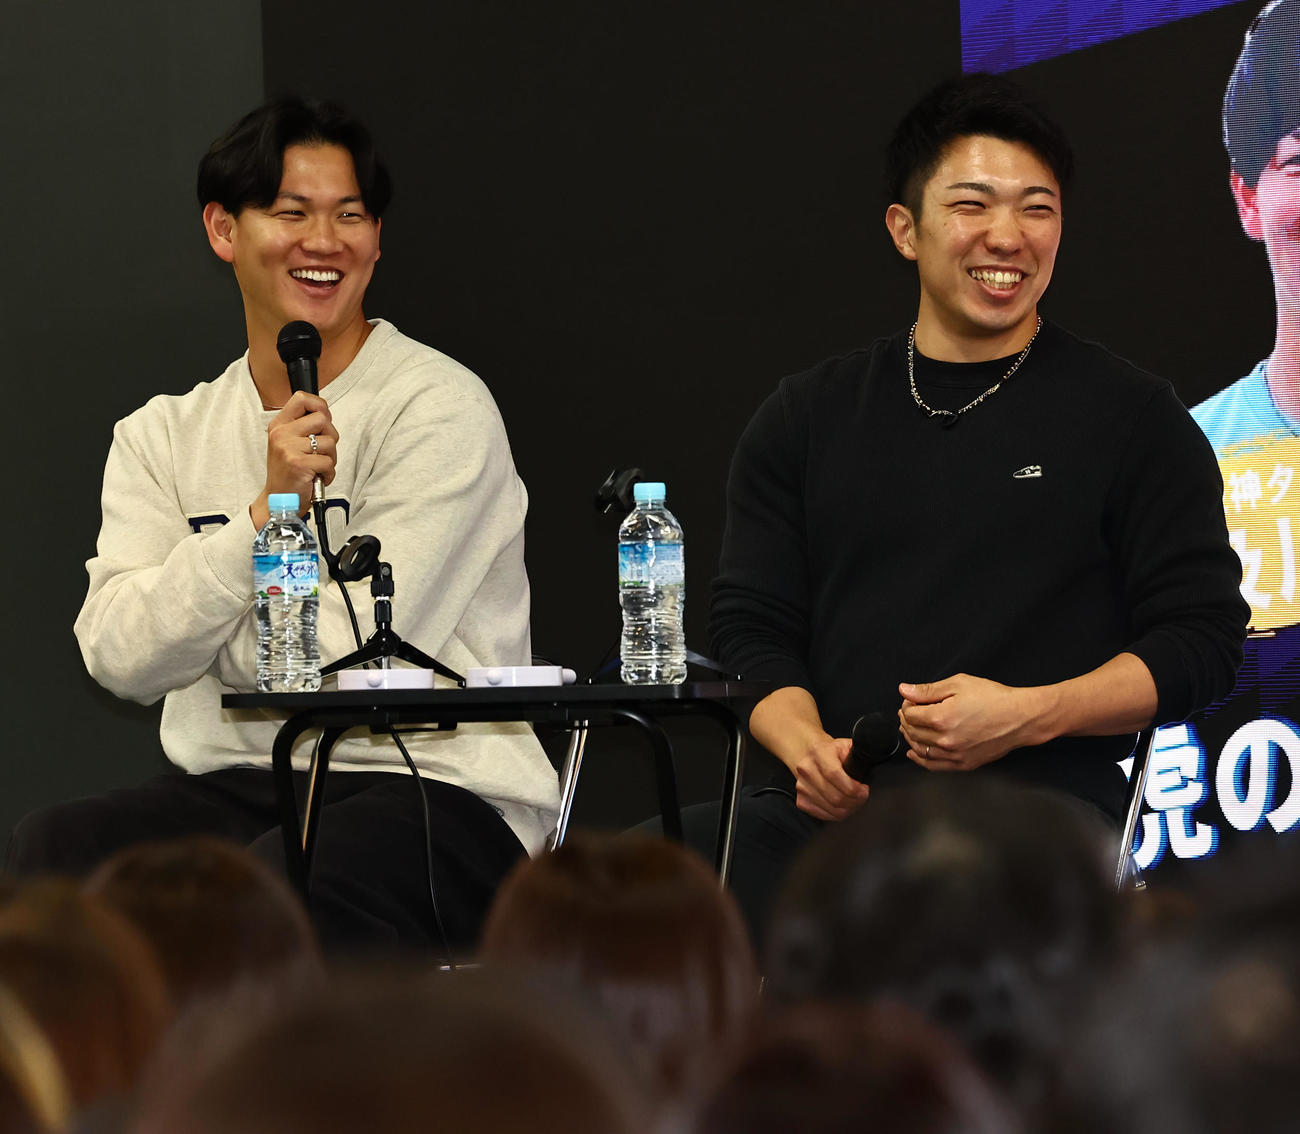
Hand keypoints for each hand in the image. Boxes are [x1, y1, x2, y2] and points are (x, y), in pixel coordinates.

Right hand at [252, 391, 338, 525]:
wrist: (278, 500)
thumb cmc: (288, 473)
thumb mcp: (288, 444)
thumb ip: (303, 427)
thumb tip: (325, 414)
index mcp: (279, 425)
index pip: (302, 398)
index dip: (320, 406)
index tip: (323, 420)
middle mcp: (281, 434)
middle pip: (322, 419)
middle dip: (331, 436)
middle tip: (322, 452)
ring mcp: (289, 448)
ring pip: (329, 442)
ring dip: (331, 458)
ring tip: (318, 467)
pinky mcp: (299, 464)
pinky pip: (328, 462)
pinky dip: (329, 473)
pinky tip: (318, 478)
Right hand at [791, 735, 869, 820]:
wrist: (811, 756)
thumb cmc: (833, 752)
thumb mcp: (847, 746)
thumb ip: (858, 755)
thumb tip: (871, 765)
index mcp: (819, 752)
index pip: (834, 775)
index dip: (853, 788)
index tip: (864, 790)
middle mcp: (806, 769)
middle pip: (835, 797)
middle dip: (855, 801)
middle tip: (862, 797)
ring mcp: (801, 786)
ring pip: (831, 809)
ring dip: (848, 809)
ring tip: (854, 802)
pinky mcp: (801, 800)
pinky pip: (823, 815)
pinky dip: (836, 814)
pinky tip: (842, 806)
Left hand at [897, 674, 1045, 772]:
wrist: (1020, 718)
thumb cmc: (994, 698)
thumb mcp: (959, 684)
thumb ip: (928, 690)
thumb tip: (904, 690)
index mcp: (941, 718)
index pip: (910, 714)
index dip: (907, 705)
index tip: (911, 700)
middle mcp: (945, 740)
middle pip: (912, 732)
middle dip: (906, 719)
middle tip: (908, 710)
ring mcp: (954, 754)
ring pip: (920, 749)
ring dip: (910, 737)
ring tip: (909, 727)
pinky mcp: (963, 763)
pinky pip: (934, 765)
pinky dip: (920, 759)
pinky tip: (914, 752)